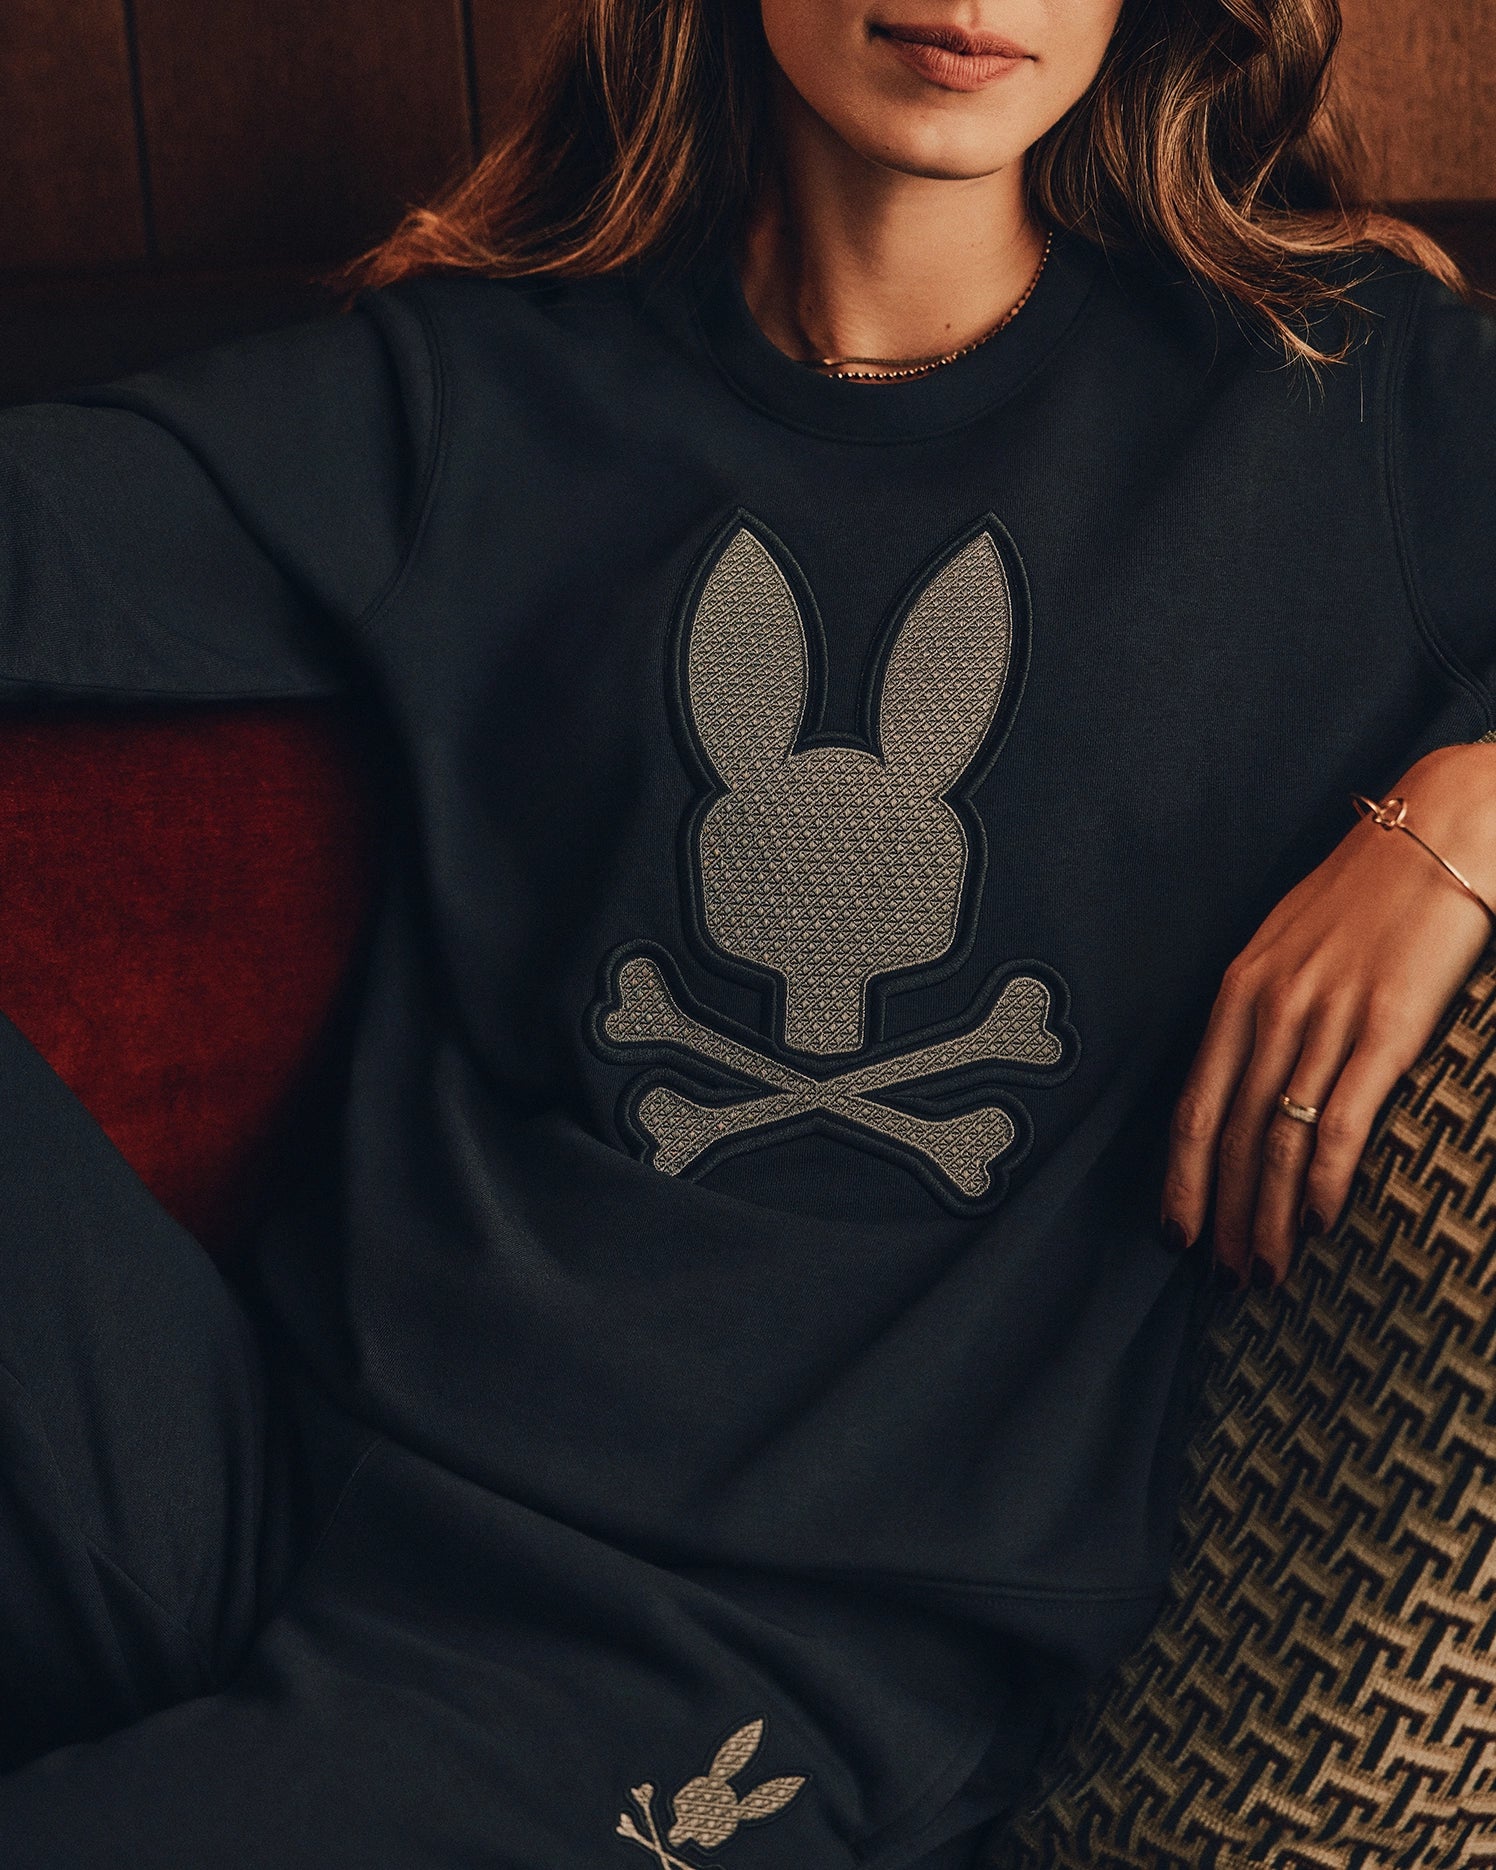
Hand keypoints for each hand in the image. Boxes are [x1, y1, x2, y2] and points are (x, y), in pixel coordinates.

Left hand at [1161, 742, 1495, 1290]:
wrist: (1442, 831)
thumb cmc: (1368, 892)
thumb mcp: (1289, 944)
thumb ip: (1263, 1008)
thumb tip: (1249, 1077)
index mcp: (1240, 991)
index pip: (1195, 1104)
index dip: (1182, 1177)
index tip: (1175, 1230)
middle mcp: (1271, 1008)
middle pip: (1233, 1135)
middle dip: (1225, 1215)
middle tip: (1227, 1275)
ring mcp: (1327, 1018)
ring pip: (1280, 1138)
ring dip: (1271, 1215)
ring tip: (1269, 1270)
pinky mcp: (1388, 1025)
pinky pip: (1343, 1117)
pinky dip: (1328, 1178)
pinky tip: (1323, 1221)